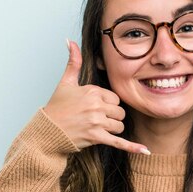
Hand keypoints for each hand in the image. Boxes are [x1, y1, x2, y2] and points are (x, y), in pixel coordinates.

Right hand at [42, 40, 149, 154]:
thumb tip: (69, 41)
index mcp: (92, 91)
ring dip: (112, 129)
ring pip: (120, 125)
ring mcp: (96, 122)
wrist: (48, 132)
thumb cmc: (57, 107)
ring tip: (97, 129)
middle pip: (120, 112)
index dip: (107, 104)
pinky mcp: (96, 138)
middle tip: (96, 119)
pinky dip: (132, 147)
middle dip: (112, 116)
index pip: (115, 98)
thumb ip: (73, 61)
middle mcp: (96, 106)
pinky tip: (145, 151)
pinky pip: (119, 142)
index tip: (94, 107)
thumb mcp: (65, 82)